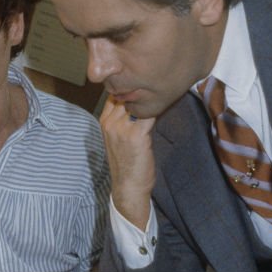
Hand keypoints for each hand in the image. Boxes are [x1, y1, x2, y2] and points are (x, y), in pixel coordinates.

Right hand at [100, 97, 155, 229]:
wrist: (128, 187)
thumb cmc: (127, 163)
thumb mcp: (117, 138)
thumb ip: (123, 119)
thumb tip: (140, 101)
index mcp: (104, 121)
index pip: (116, 94)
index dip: (130, 88)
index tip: (145, 86)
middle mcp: (110, 122)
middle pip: (127, 95)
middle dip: (142, 90)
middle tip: (160, 84)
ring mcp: (121, 128)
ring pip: (138, 102)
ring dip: (152, 97)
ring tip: (166, 92)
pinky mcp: (136, 136)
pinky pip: (150, 114)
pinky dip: (159, 108)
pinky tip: (167, 105)